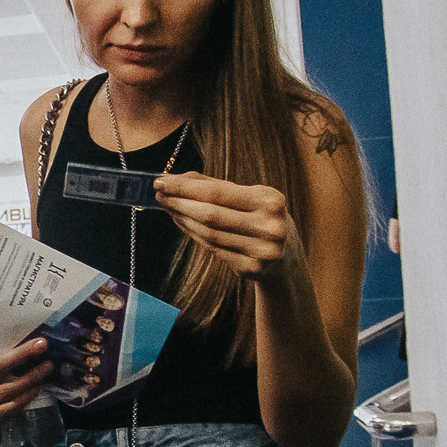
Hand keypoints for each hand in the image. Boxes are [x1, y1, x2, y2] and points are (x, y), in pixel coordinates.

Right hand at [0, 336, 50, 425]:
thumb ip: (7, 350)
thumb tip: (35, 336)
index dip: (17, 347)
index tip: (39, 341)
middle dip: (23, 355)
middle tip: (43, 347)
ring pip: (7, 389)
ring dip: (29, 378)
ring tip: (46, 368)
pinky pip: (9, 408)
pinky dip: (25, 399)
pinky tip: (36, 390)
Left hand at [154, 171, 305, 289]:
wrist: (286, 258)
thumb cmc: (261, 218)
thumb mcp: (250, 197)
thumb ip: (215, 186)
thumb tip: (175, 178)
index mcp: (270, 200)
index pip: (217, 192)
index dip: (185, 187)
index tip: (161, 181)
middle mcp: (269, 226)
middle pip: (210, 214)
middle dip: (179, 203)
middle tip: (159, 195)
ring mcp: (262, 251)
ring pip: (209, 234)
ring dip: (183, 220)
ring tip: (169, 208)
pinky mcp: (251, 269)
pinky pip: (214, 250)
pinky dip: (194, 235)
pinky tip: (183, 224)